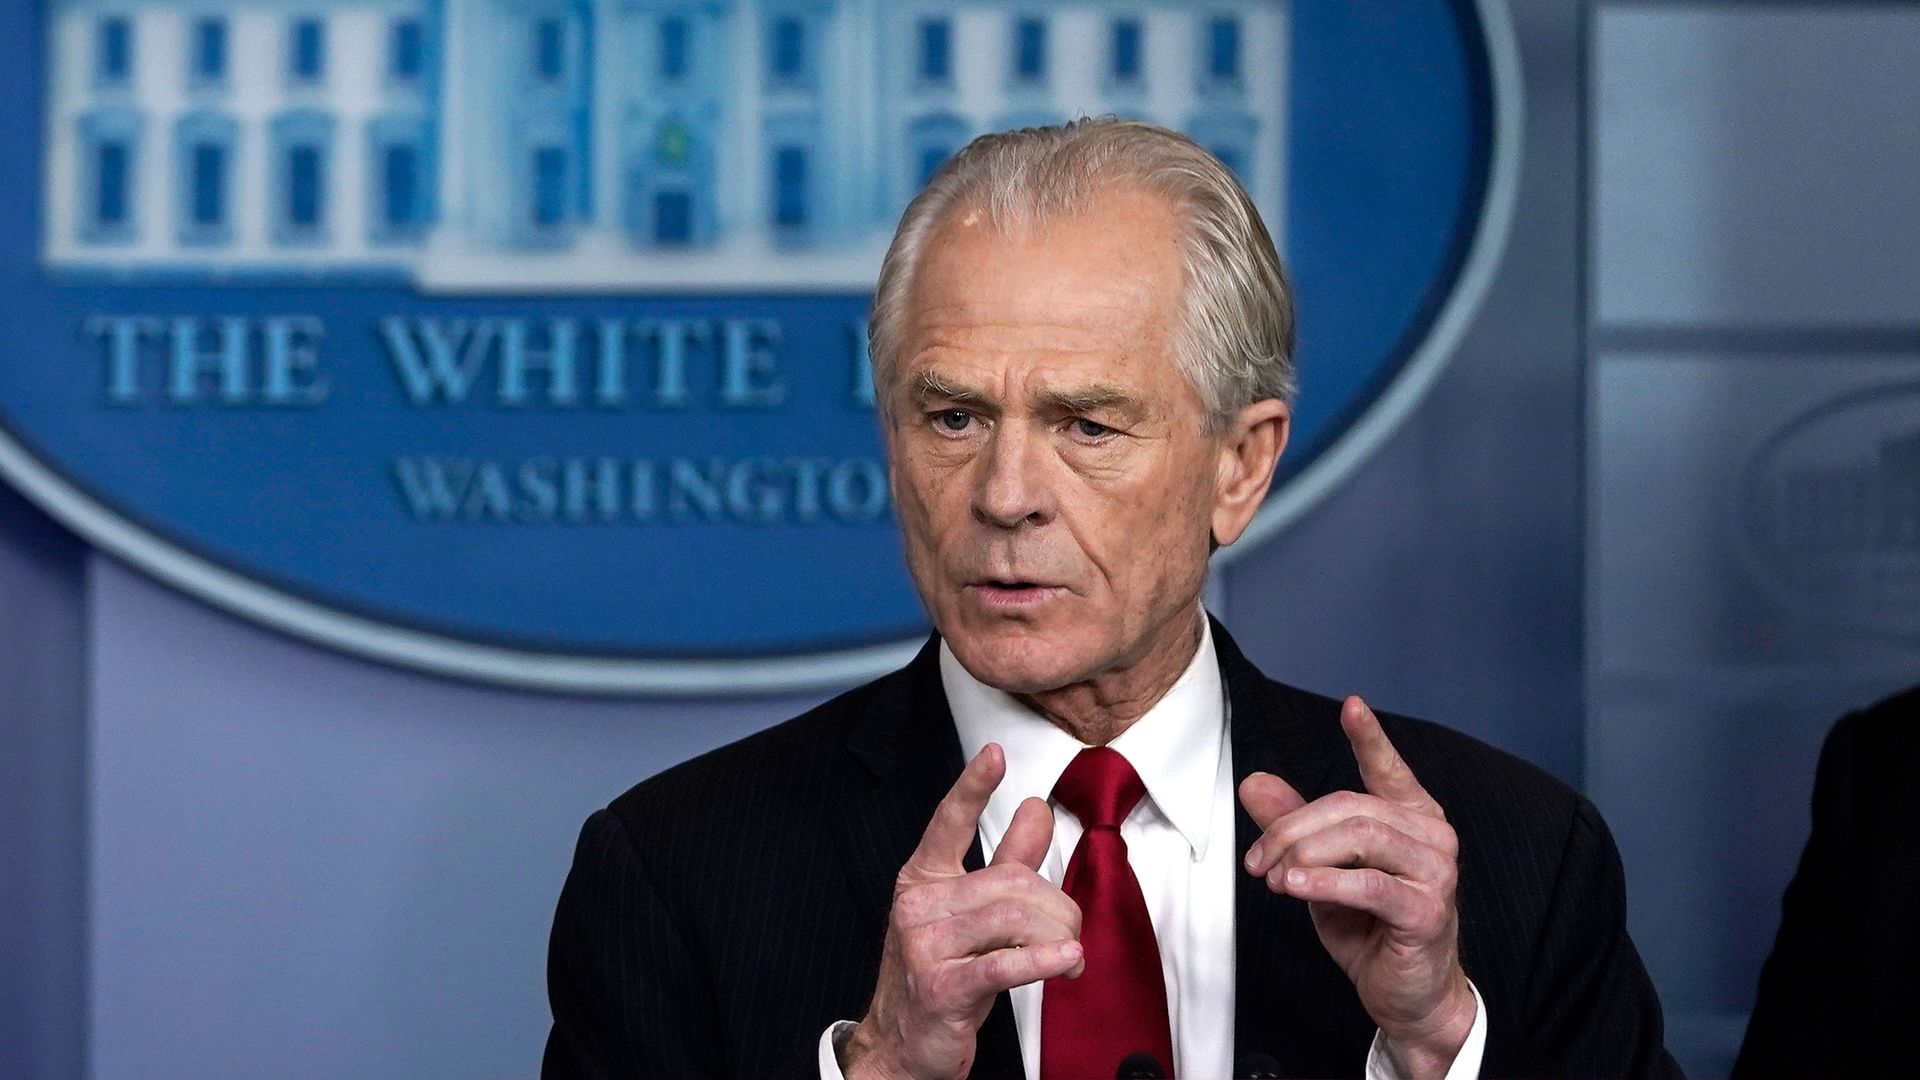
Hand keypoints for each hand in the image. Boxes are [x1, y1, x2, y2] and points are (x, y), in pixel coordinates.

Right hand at [843, 744, 1084, 1079]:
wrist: (901, 1045)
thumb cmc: (941, 974)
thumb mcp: (971, 913)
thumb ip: (1005, 861)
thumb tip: (1035, 809)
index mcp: (922, 880)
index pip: (948, 823)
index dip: (972, 787)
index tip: (994, 754)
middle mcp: (919, 906)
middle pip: (1009, 880)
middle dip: (1056, 905)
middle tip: (1070, 930)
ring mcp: (926, 946)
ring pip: (1013, 918)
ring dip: (1057, 937)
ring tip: (1068, 955)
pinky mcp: (943, 987)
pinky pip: (1004, 963)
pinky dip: (1043, 961)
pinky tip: (1067, 961)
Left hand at [1238, 696, 1475, 1079]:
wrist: (1405, 995)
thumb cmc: (1368, 927)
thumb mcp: (1320, 869)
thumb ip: (1294, 826)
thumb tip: (1254, 782)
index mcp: (1412, 818)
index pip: (1389, 769)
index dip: (1371, 738)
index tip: (1352, 706)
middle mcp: (1432, 837)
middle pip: (1350, 807)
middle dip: (1291, 830)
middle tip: (1257, 861)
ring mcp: (1437, 873)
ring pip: (1360, 837)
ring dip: (1304, 855)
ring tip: (1273, 878)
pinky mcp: (1428, 911)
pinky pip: (1370, 884)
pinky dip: (1325, 881)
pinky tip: (1293, 885)